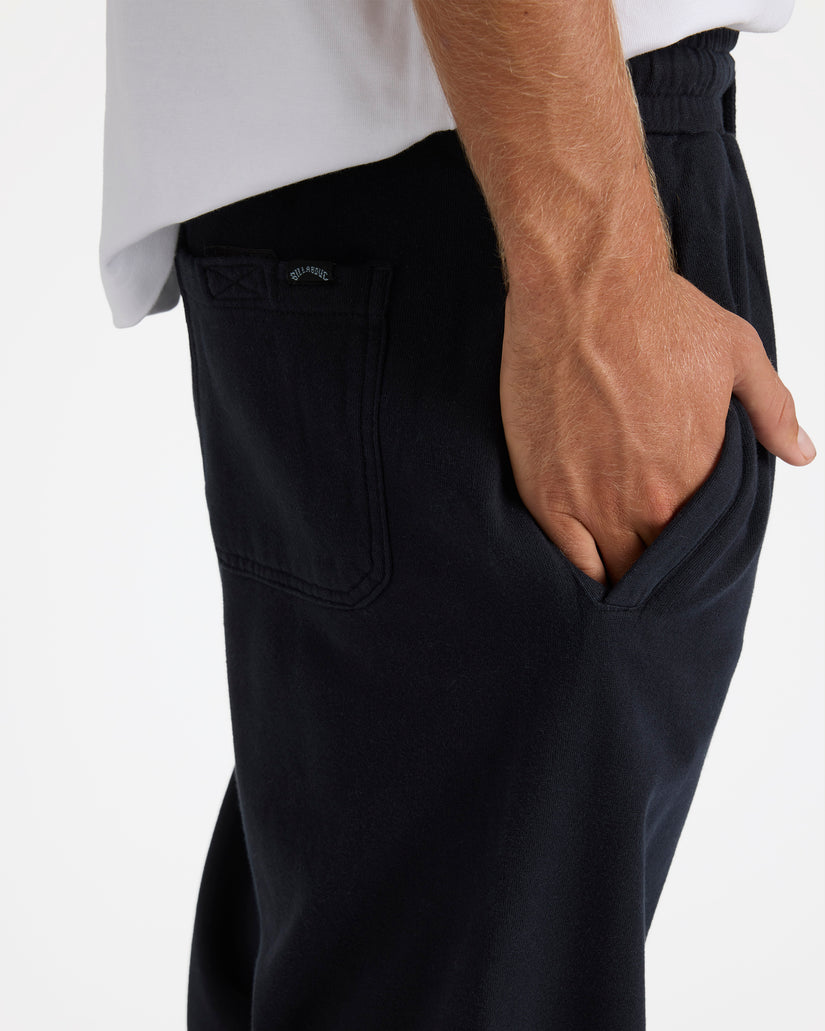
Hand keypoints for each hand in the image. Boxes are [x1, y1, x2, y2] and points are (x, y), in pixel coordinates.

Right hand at [499, 268, 815, 587]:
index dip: (692, 553)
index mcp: (695, 477)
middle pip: (655, 565)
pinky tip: (588, 563)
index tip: (682, 545)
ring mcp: (590, 499)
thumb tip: (800, 452)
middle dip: (655, 566)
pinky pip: (566, 556)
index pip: (699, 546)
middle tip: (649, 555)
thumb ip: (773, 412)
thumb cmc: (657, 315)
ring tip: (619, 565)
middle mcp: (646, 501)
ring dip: (619, 572)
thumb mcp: (738, 354)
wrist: (584, 290)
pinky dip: (580, 568)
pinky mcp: (544, 490)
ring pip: (612, 570)